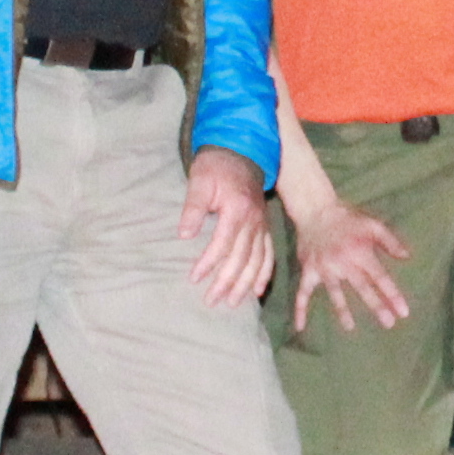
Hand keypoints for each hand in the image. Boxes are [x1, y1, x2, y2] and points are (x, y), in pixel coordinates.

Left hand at [181, 149, 273, 306]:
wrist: (242, 152)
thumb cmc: (216, 166)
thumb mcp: (200, 180)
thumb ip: (193, 207)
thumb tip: (184, 234)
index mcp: (238, 209)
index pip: (223, 244)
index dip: (209, 263)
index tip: (194, 278)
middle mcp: (254, 221)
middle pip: (242, 258)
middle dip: (227, 282)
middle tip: (211, 301)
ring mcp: (262, 225)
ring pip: (257, 260)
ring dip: (245, 284)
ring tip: (232, 302)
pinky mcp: (265, 227)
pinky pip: (269, 254)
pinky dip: (265, 274)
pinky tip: (258, 291)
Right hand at [287, 199, 412, 334]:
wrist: (316, 209)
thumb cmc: (348, 218)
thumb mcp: (373, 224)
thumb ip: (390, 241)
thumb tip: (407, 257)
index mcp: (360, 252)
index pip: (380, 277)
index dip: (392, 295)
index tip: (403, 311)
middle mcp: (343, 262)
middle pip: (361, 288)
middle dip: (376, 306)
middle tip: (389, 324)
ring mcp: (324, 268)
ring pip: (334, 293)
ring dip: (342, 311)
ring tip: (350, 328)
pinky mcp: (308, 270)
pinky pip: (302, 293)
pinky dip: (300, 310)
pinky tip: (300, 327)